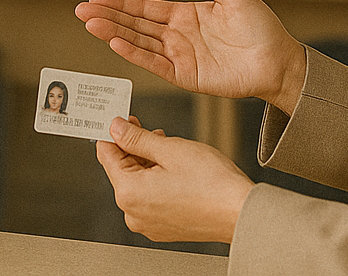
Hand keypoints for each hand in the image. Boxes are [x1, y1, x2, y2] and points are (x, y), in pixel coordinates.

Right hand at [74, 0, 307, 112]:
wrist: (279, 61)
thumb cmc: (262, 29)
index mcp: (185, 14)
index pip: (145, 8)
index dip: (120, 3)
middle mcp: (177, 35)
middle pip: (135, 25)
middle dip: (107, 17)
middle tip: (80, 11)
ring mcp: (180, 56)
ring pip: (139, 43)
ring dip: (114, 34)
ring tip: (90, 25)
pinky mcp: (186, 76)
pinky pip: (155, 64)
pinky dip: (135, 55)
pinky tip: (116, 44)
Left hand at [96, 115, 253, 243]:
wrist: (241, 211)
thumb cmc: (213, 184)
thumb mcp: (169, 149)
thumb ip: (136, 138)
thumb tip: (116, 128)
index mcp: (129, 193)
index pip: (106, 155)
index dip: (113, 132)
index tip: (120, 120)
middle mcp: (133, 213)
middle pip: (122, 170)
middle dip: (134, 148)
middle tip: (151, 131)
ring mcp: (148, 223)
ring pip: (137, 183)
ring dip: (148, 163)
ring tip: (170, 150)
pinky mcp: (162, 228)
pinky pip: (150, 198)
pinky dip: (157, 181)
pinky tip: (175, 170)